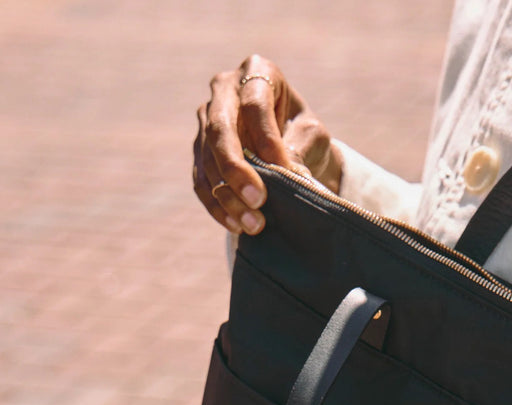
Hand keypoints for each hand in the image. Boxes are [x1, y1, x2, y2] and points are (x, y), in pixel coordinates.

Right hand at [193, 54, 342, 235]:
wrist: (290, 146)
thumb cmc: (304, 133)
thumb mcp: (312, 134)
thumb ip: (300, 147)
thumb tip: (288, 175)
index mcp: (257, 72)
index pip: (254, 104)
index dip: (266, 138)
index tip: (284, 170)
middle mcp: (224, 90)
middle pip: (220, 129)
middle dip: (237, 169)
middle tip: (258, 201)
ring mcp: (206, 119)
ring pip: (208, 158)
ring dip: (228, 196)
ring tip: (254, 224)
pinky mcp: (199, 150)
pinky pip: (201, 180)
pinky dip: (217, 205)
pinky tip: (236, 226)